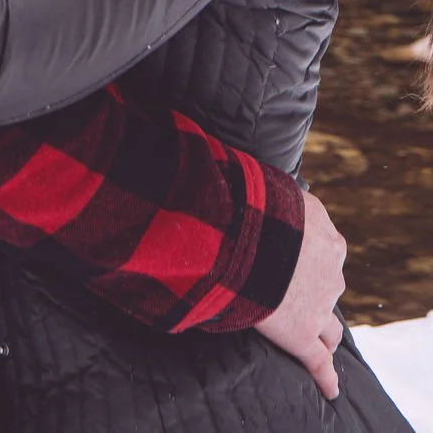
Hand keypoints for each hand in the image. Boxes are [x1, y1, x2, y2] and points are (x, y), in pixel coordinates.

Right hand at [255, 191, 346, 399]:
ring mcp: (319, 306)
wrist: (247, 234)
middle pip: (330, 288)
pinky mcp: (302, 335)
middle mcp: (330, 272)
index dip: (309, 258)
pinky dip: (326, 377)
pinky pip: (319, 362)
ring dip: (325, 333)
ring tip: (318, 340)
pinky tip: (330, 388)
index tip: (293, 257)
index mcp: (326, 237)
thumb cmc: (254, 205)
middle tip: (294, 294)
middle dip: (317, 293)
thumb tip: (253, 190)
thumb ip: (273, 198)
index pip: (326, 251)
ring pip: (329, 327)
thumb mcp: (272, 189)